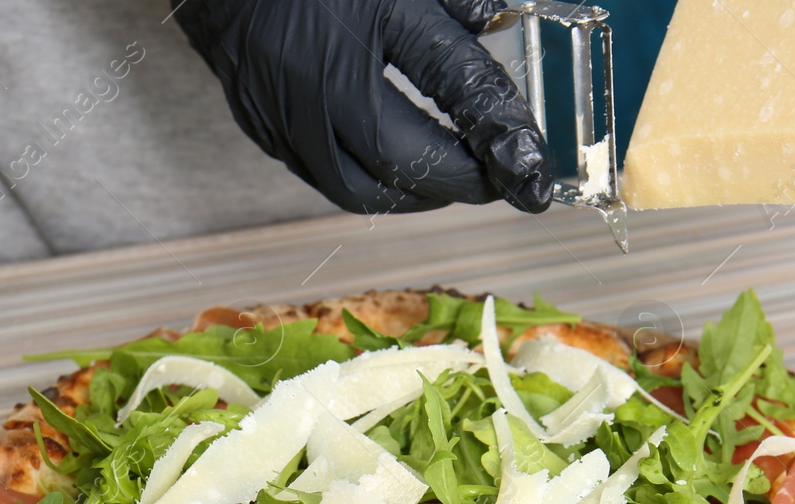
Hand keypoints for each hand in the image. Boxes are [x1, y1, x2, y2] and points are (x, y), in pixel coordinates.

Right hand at [175, 0, 551, 214]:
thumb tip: (500, 29)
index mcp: (369, 13)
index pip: (455, 82)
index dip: (502, 128)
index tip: (534, 163)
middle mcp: (323, 74)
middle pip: (407, 159)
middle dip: (461, 180)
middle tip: (498, 179)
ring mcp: (286, 110)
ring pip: (361, 188)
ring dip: (414, 194)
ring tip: (449, 181)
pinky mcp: (260, 127)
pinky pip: (322, 177)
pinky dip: (367, 182)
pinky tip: (392, 170)